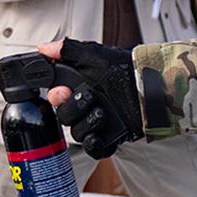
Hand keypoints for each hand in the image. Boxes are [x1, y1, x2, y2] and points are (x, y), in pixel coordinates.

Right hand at [0, 39, 146, 157]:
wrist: (153, 88)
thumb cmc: (127, 70)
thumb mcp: (96, 56)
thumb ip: (69, 50)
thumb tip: (43, 47)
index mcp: (79, 88)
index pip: (56, 98)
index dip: (56, 97)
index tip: (61, 91)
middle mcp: (86, 106)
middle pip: (64, 117)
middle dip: (74, 107)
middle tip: (89, 97)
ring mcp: (97, 124)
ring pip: (77, 133)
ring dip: (87, 123)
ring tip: (103, 112)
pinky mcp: (110, 139)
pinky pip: (93, 149)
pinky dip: (93, 145)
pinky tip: (98, 136)